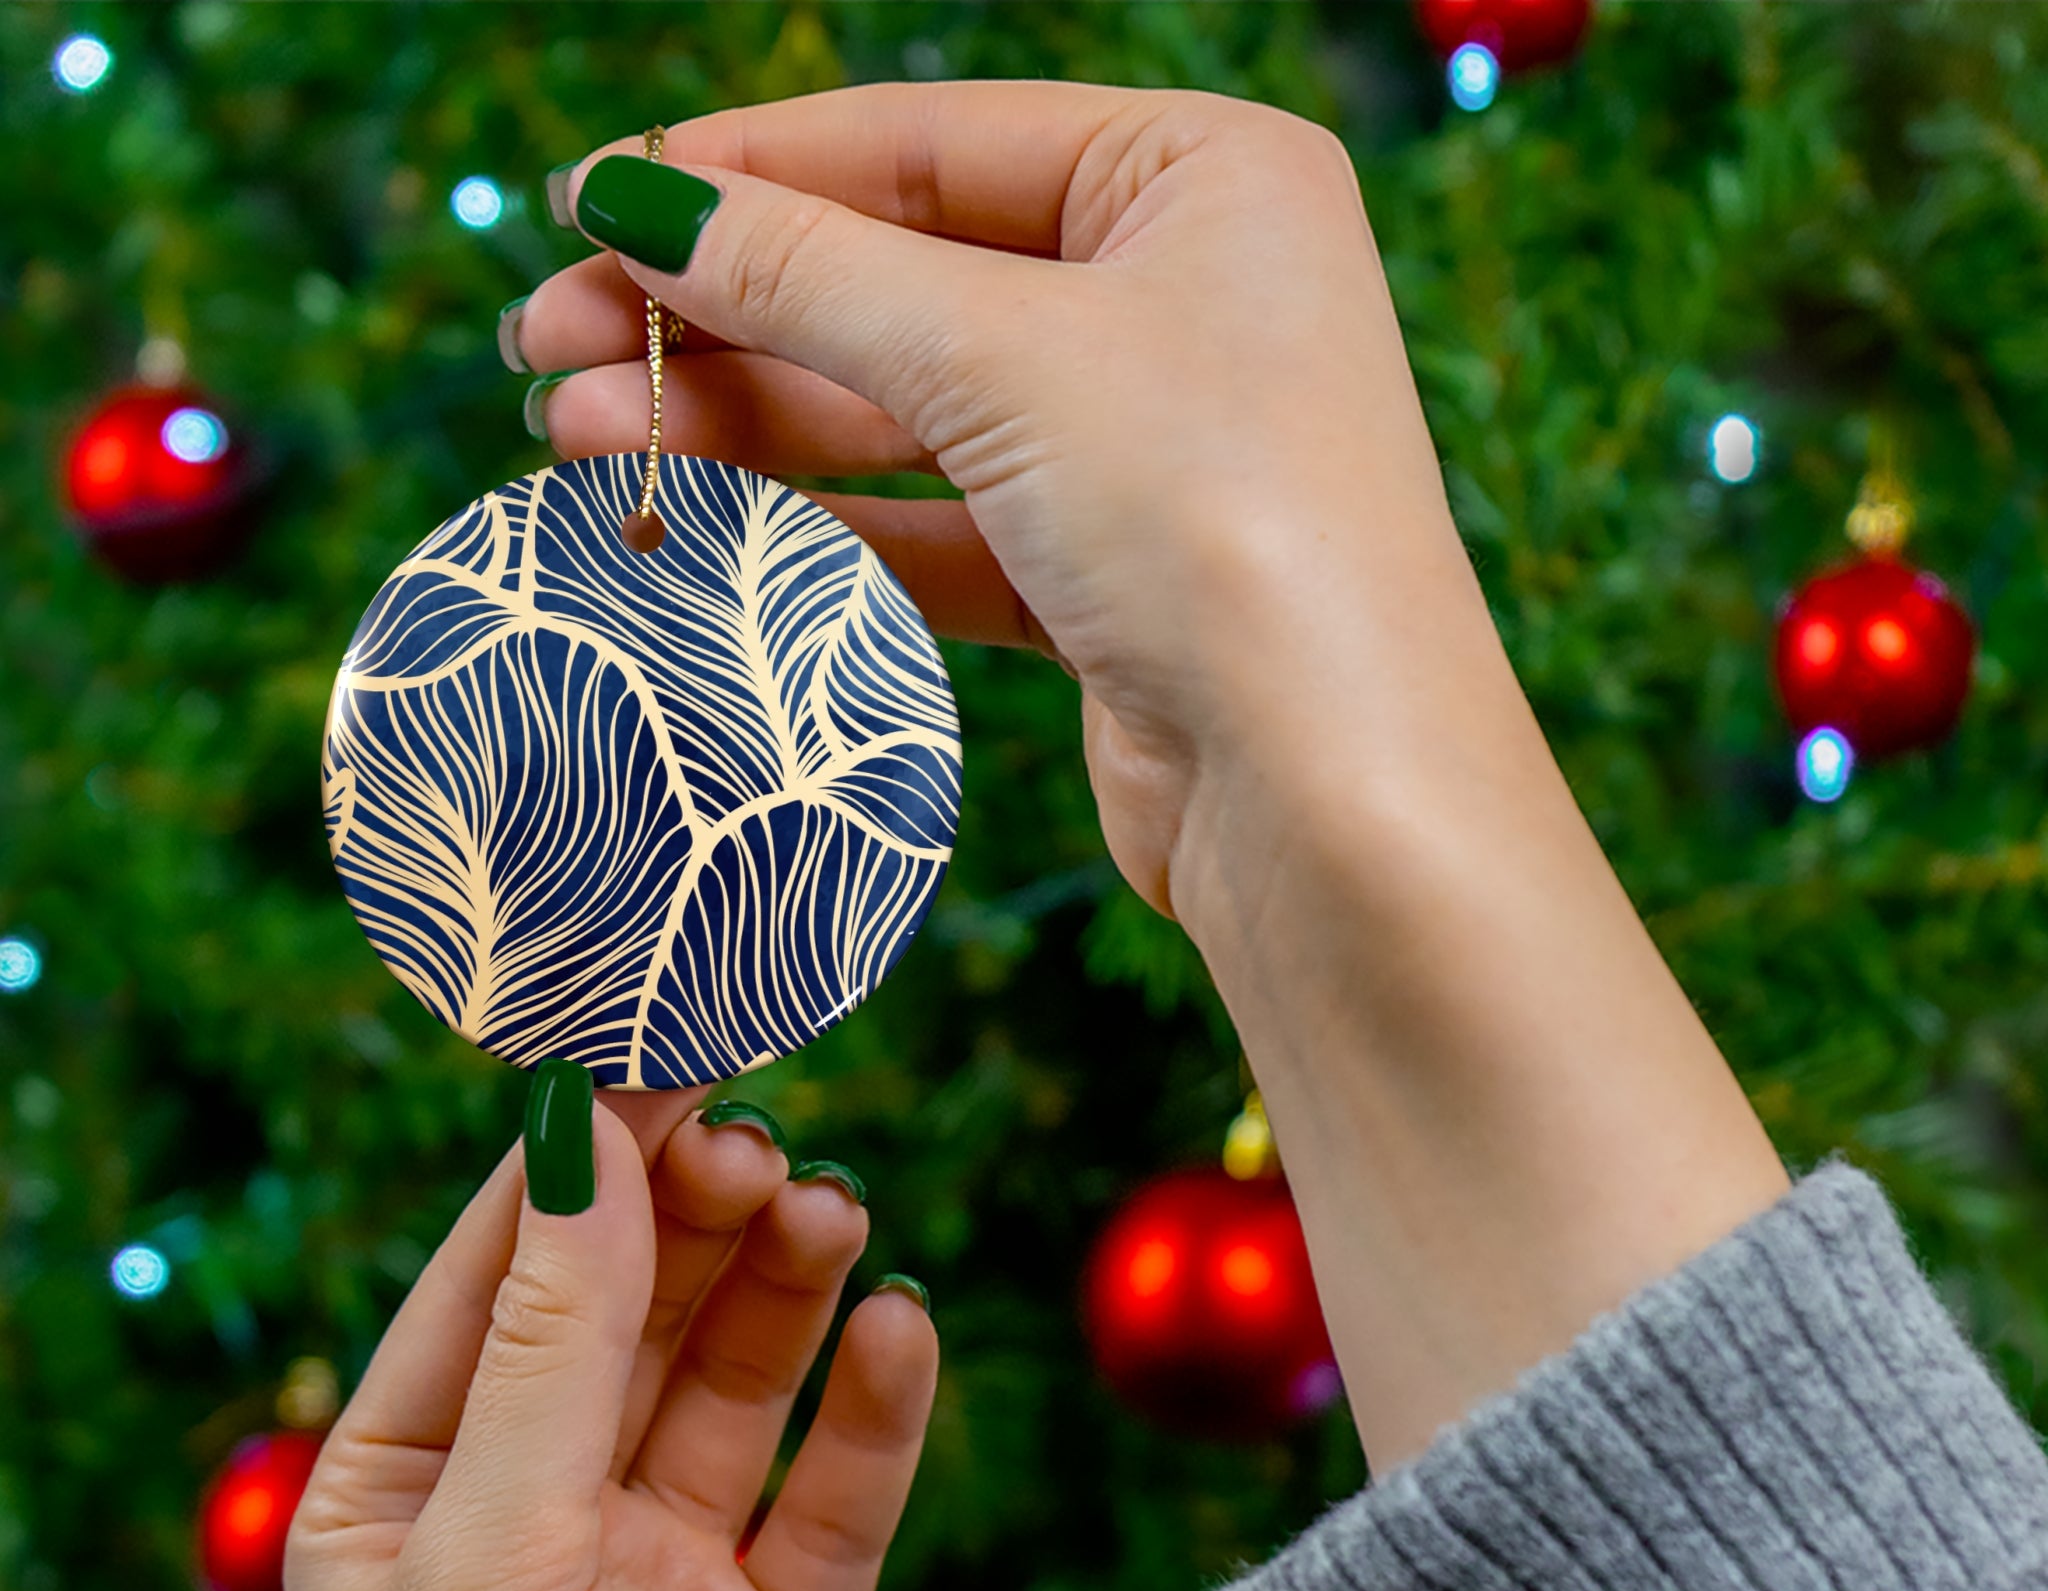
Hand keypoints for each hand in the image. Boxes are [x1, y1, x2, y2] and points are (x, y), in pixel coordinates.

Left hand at [286, 1087, 936, 1590]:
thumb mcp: (490, 1554)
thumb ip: (555, 1342)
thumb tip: (587, 1136)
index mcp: (410, 1491)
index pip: (502, 1274)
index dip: (582, 1160)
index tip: (662, 1047)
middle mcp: (538, 1518)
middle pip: (633, 1311)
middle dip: (694, 1219)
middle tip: (762, 1142)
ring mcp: (664, 1577)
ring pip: (738, 1384)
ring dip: (786, 1291)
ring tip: (833, 1215)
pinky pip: (837, 1495)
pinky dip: (874, 1410)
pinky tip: (900, 1333)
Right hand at [514, 85, 1787, 1474]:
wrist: (1334, 798)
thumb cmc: (1220, 522)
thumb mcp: (1001, 358)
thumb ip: (807, 274)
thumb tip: (630, 201)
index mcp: (1200, 177)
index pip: (926, 142)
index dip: (745, 174)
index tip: (586, 208)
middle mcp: (1180, 299)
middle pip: (900, 282)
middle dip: (720, 316)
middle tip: (543, 347)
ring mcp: (1145, 449)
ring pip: (905, 414)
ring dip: (743, 423)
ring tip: (577, 436)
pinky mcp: (1107, 582)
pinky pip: (935, 525)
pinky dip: (820, 523)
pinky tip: (689, 522)